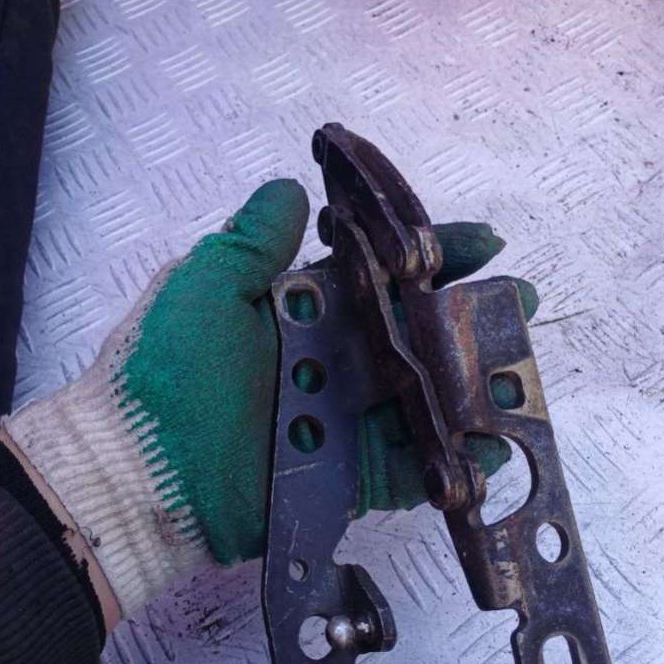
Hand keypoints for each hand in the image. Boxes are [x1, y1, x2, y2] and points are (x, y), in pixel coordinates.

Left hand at [5, 181, 536, 618]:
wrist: (141, 468)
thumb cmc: (168, 369)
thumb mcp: (203, 285)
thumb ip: (254, 239)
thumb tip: (292, 185)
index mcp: (303, 310)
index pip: (380, 275)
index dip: (430, 256)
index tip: (480, 242)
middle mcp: (332, 362)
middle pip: (413, 335)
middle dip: (469, 317)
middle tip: (521, 302)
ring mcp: (344, 421)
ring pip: (423, 400)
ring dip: (474, 386)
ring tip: (523, 369)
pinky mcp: (347, 478)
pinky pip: (409, 470)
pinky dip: (451, 464)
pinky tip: (494, 449)